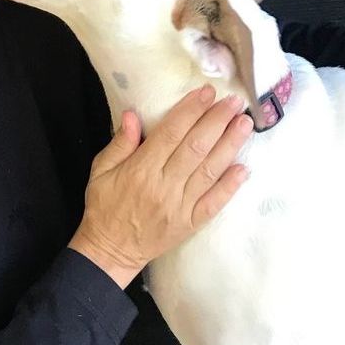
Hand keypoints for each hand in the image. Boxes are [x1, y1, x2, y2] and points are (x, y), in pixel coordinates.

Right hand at [69, 86, 253, 287]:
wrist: (109, 251)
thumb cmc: (104, 207)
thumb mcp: (100, 171)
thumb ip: (119, 143)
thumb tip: (133, 115)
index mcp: (140, 169)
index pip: (171, 133)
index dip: (191, 110)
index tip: (207, 92)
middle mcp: (164, 185)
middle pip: (196, 147)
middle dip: (217, 121)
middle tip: (234, 101)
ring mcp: (180, 206)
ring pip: (209, 171)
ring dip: (230, 145)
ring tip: (245, 124)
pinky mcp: (190, 224)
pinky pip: (213, 203)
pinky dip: (230, 186)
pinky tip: (244, 168)